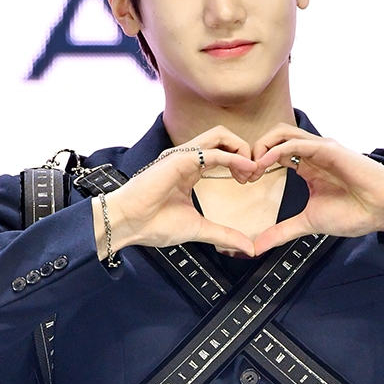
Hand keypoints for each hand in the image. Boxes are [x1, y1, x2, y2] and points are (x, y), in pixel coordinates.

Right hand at [93, 127, 257, 257]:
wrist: (128, 224)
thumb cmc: (153, 224)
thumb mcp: (198, 229)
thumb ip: (224, 235)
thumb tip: (249, 248)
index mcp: (190, 169)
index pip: (222, 151)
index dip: (242, 162)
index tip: (251, 181)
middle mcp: (187, 157)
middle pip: (224, 137)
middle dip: (246, 150)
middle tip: (255, 174)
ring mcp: (183, 155)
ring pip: (220, 135)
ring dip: (242, 149)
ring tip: (250, 170)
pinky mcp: (180, 159)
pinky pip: (213, 151)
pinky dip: (234, 157)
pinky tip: (245, 169)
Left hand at [247, 125, 383, 255]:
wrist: (382, 210)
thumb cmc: (353, 213)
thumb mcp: (307, 223)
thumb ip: (281, 232)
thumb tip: (256, 247)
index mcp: (306, 165)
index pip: (272, 152)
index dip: (254, 163)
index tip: (244, 183)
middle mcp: (311, 153)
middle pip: (273, 137)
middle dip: (253, 152)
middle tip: (243, 175)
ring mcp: (319, 148)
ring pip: (282, 133)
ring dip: (261, 147)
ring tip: (251, 169)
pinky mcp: (328, 148)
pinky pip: (296, 142)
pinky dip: (276, 150)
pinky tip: (264, 165)